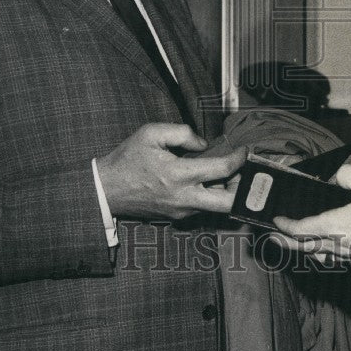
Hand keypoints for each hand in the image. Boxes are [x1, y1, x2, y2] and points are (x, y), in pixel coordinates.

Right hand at [96, 123, 246, 219]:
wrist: (106, 189)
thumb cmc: (128, 158)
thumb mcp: (151, 133)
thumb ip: (183, 133)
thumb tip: (204, 144)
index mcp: (179, 174)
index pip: (223, 169)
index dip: (239, 158)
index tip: (244, 150)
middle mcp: (184, 197)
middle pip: (229, 203)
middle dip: (244, 189)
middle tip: (244, 172)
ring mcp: (181, 211)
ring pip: (217, 208)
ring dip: (227, 192)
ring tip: (225, 173)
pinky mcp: (177, 217)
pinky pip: (202, 207)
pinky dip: (211, 195)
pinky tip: (206, 180)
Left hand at [272, 164, 350, 263]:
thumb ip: (347, 175)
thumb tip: (336, 176)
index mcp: (337, 225)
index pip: (302, 229)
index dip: (285, 225)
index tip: (276, 220)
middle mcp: (340, 244)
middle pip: (305, 247)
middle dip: (286, 241)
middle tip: (273, 238)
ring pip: (320, 254)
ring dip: (304, 248)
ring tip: (296, 242)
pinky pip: (336, 257)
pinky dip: (323, 253)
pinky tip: (327, 249)